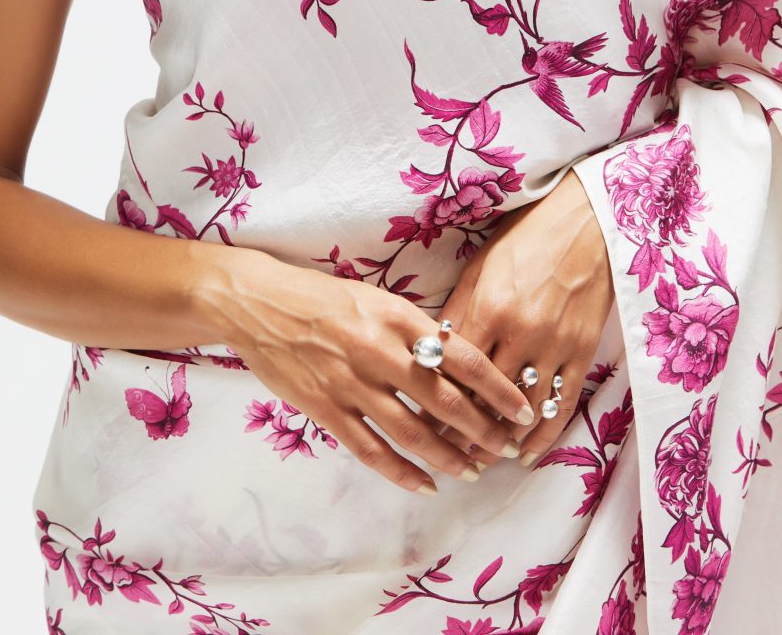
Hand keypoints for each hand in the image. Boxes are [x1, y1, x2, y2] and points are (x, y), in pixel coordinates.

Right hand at [214, 247, 536, 494]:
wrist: (259, 303)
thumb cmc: (323, 296)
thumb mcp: (376, 298)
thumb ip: (413, 328)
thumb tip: (457, 358)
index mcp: (397, 316)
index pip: (462, 356)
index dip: (497, 388)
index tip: (522, 408)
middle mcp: (379, 350)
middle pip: (444, 400)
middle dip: (483, 430)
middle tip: (506, 448)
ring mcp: (351, 383)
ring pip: (412, 432)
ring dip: (448, 457)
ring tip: (471, 471)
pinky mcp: (326, 408)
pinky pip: (371, 450)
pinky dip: (402, 473)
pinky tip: (424, 484)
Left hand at [434, 169, 614, 468]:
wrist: (585, 224)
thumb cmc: (525, 240)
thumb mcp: (480, 266)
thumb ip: (458, 310)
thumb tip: (434, 348)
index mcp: (487, 308)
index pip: (454, 369)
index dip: (435, 401)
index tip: (420, 425)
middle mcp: (520, 332)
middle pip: (485, 397)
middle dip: (463, 430)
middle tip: (446, 454)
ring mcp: (554, 346)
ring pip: (523, 410)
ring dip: (501, 440)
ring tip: (481, 460)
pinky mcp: (582, 353)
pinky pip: (561, 405)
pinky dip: (543, 435)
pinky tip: (527, 453)